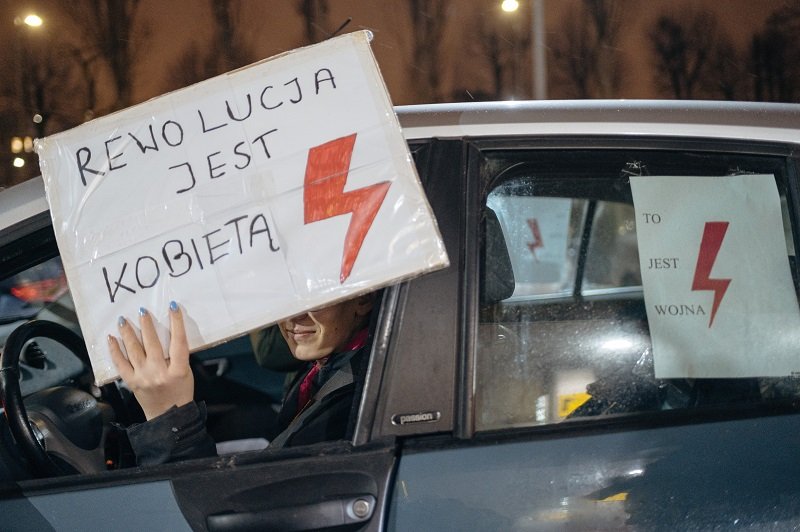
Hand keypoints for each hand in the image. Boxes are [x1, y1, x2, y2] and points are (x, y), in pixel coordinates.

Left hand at [108, 302, 193, 419]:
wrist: (167, 416)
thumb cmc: (181, 392)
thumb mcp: (186, 373)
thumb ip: (178, 356)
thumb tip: (167, 335)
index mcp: (178, 370)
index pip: (178, 342)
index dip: (176, 323)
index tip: (173, 307)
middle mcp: (159, 373)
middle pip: (152, 344)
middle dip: (147, 325)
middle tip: (142, 310)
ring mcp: (143, 377)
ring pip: (134, 351)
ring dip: (128, 333)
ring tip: (123, 320)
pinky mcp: (131, 382)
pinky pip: (120, 364)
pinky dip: (115, 350)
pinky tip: (112, 338)